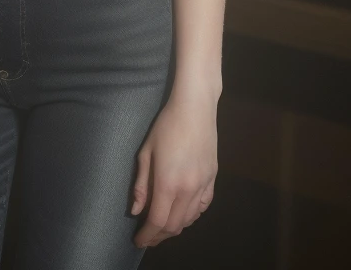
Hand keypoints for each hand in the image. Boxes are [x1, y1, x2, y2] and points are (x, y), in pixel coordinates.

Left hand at [130, 94, 217, 248]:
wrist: (195, 108)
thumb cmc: (166, 126)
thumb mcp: (146, 152)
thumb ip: (142, 185)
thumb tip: (137, 210)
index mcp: (169, 183)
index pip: (157, 221)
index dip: (147, 235)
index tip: (138, 241)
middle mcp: (188, 190)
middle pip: (174, 226)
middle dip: (159, 236)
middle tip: (148, 236)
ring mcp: (204, 185)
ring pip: (190, 219)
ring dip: (175, 227)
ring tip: (162, 226)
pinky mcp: (213, 178)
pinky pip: (203, 207)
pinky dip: (191, 215)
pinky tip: (183, 212)